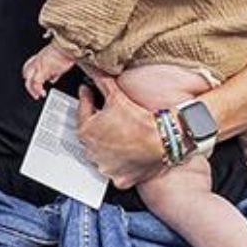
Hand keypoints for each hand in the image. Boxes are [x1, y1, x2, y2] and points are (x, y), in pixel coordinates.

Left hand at [22, 45, 74, 98]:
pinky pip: (37, 83)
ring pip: (29, 80)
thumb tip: (52, 79)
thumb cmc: (66, 52)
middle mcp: (37, 61)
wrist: (68, 47)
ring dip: (33, 90)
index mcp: (40, 57)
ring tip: (37, 95)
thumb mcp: (58, 61)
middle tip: (33, 91)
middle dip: (28, 83)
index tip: (31, 81)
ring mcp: (39, 65)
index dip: (28, 75)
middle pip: (26, 73)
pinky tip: (42, 93)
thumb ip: (54, 72)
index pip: (28, 66)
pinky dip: (38, 90)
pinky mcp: (43, 70)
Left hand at [76, 72, 165, 188]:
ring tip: (119, 134)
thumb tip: (92, 68)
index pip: (82, 110)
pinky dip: (119, 164)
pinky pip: (116, 171)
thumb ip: (101, 81)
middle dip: (97, 124)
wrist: (164, 140)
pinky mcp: (119, 178)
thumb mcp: (117, 96)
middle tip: (107, 116)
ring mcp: (105, 166)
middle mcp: (91, 151)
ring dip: (106, 145)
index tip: (88, 93)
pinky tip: (126, 154)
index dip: (87, 99)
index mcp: (86, 130)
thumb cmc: (140, 121)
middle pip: (90, 134)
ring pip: (101, 154)